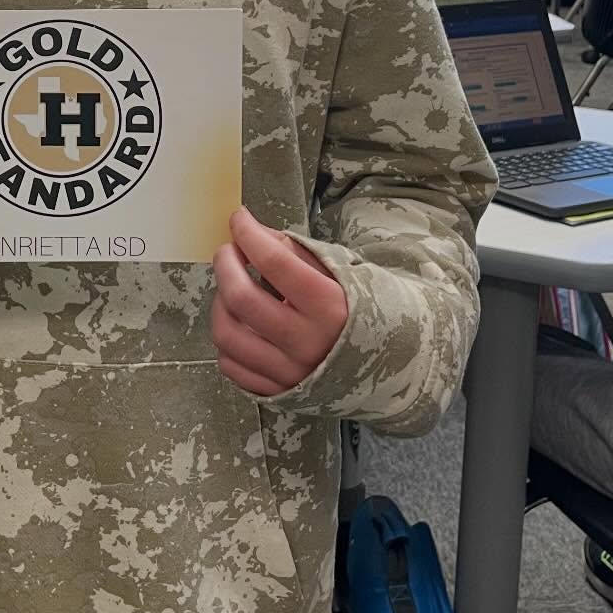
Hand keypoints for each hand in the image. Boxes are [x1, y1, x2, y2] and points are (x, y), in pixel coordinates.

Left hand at [211, 207, 347, 396]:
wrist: (392, 366)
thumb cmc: (362, 310)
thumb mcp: (342, 273)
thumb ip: (297, 251)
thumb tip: (252, 233)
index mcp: (331, 307)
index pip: (275, 262)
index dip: (249, 234)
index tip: (239, 218)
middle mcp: (308, 344)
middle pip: (242, 299)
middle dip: (225, 265)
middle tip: (228, 251)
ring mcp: (290, 373)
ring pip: (228, 334)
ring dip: (220, 302)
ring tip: (231, 288)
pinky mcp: (277, 394)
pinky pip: (231, 365)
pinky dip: (227, 339)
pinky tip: (240, 323)